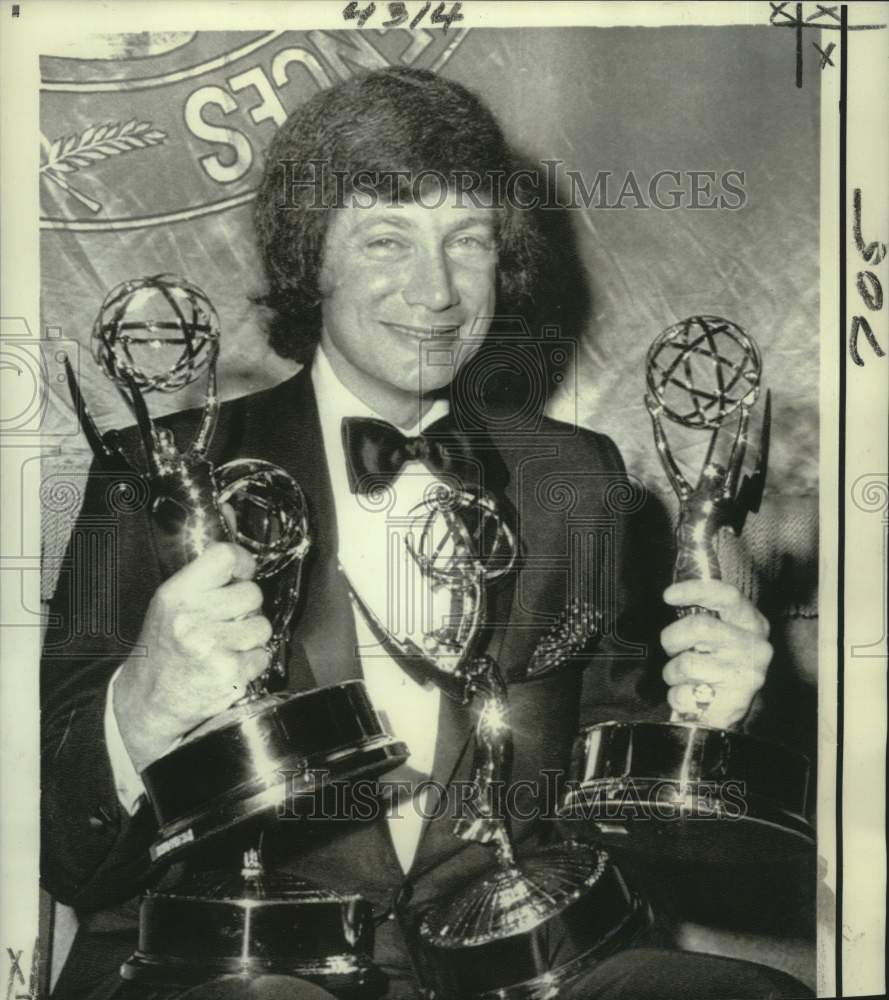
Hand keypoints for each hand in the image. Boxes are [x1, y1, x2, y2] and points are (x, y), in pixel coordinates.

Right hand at [114, 541, 271, 771]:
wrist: (148, 701)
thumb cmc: (163, 647)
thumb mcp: (173, 600)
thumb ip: (205, 564)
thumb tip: (230, 511)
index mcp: (178, 594)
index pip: (226, 556)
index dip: (241, 562)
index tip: (239, 572)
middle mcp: (193, 618)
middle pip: (253, 594)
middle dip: (244, 609)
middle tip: (223, 622)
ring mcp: (212, 647)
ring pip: (262, 626)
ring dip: (250, 637)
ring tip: (224, 645)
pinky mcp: (229, 674)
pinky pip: (263, 655)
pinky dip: (252, 663)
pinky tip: (228, 665)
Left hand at [660, 579, 771, 728]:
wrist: (728, 710)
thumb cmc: (718, 665)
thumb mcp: (719, 634)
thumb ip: (704, 614)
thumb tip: (673, 596)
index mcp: (752, 623)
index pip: (727, 596)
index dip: (695, 590)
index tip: (668, 595)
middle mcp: (755, 646)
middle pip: (699, 627)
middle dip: (672, 637)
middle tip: (672, 648)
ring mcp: (746, 674)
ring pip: (686, 663)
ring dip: (672, 671)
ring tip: (684, 677)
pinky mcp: (733, 702)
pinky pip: (684, 693)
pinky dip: (677, 696)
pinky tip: (690, 696)